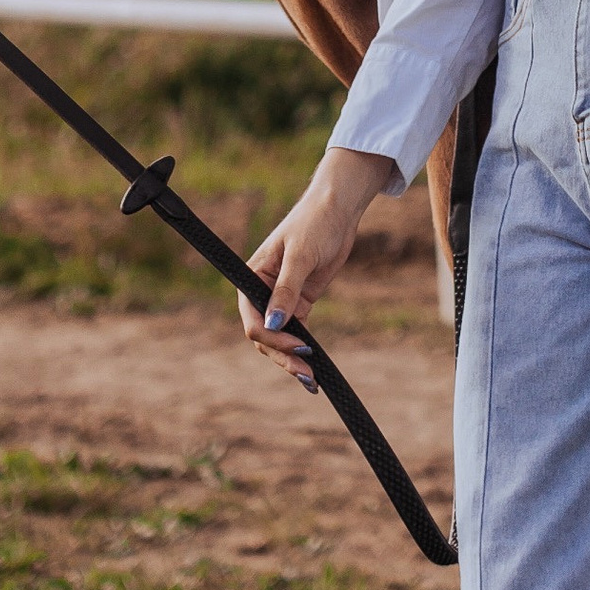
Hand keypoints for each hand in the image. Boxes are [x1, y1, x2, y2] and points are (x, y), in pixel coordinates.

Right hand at [242, 145, 396, 389]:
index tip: (297, 346)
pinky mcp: (300, 302)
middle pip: (263, 335)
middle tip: (306, 373)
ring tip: (310, 379)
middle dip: (281, 354)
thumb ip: (286, 291)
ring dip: (290, 358)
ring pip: (278, 339)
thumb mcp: (300, 255)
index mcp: (252, 276)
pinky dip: (300, 349)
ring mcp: (281, 299)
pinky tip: (311, 366)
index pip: (251, 317)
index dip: (270, 337)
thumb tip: (273, 325)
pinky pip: (295, 332)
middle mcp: (262, 291)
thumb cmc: (314, 222)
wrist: (338, 210)